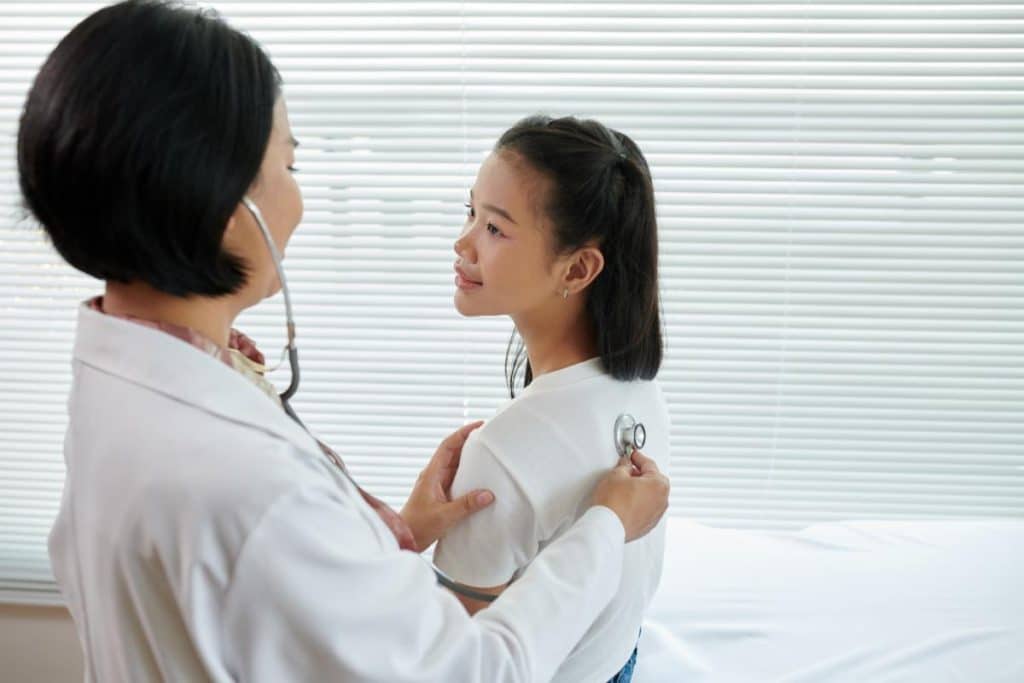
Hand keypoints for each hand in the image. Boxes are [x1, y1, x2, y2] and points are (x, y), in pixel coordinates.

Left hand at [400, 421, 494, 551]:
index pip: (448, 446)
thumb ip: (466, 505)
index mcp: (431, 474)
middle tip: (488, 438)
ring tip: (489, 455)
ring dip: (471, 459)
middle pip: (453, 452)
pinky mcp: (441, 494)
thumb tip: (488, 494)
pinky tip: (481, 479)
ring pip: (456, 465)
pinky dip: (469, 475)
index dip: (462, 433)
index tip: (478, 426)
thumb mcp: (444, 516)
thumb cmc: (417, 526)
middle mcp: (434, 475)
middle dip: (470, 443)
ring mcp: (437, 484)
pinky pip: (457, 479)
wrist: (403, 538)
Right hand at [590, 450, 669, 541]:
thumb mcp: (616, 475)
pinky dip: (638, 503)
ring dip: (640, 490)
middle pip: (653, 480)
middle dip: (640, 474)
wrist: (608, 527)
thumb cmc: (614, 504)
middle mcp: (662, 500)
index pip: (649, 464)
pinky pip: (645, 508)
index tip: (632, 455)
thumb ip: (624, 466)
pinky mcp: (647, 525)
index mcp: (659, 484)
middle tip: (627, 470)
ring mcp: (656, 514)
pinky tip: (624, 501)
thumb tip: (626, 466)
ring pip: (650, 496)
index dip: (638, 457)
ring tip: (623, 487)